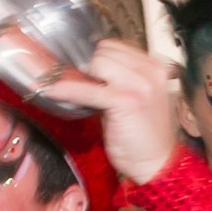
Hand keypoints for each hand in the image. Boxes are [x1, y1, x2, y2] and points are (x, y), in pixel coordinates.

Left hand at [41, 38, 183, 185]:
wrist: (158, 164)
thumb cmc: (144, 136)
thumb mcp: (137, 97)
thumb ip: (120, 79)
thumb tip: (86, 68)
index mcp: (154, 67)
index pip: (114, 46)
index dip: (97, 60)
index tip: (88, 74)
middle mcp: (150, 71)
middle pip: (103, 51)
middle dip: (89, 68)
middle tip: (84, 88)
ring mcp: (139, 85)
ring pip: (96, 63)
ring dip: (81, 76)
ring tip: (75, 92)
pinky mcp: (125, 101)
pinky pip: (87, 89)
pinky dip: (68, 90)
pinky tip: (53, 92)